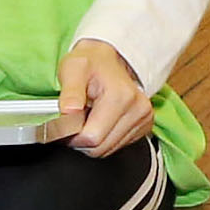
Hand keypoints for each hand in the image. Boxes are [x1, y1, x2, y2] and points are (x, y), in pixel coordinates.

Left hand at [55, 40, 150, 155]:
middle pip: (100, 148)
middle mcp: (138, 109)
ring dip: (92, 140)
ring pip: (108, 150)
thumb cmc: (90, 64)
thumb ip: (70, 93)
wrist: (108, 59)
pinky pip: (116, 146)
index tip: (65, 123)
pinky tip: (101, 121)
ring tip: (88, 118)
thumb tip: (67, 113)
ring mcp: (144, 119)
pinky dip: (104, 139)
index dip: (72, 135)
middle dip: (81, 139)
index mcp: (121, 96)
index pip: (91, 137)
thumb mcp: (73, 69)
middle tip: (74, 119)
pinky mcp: (144, 126)